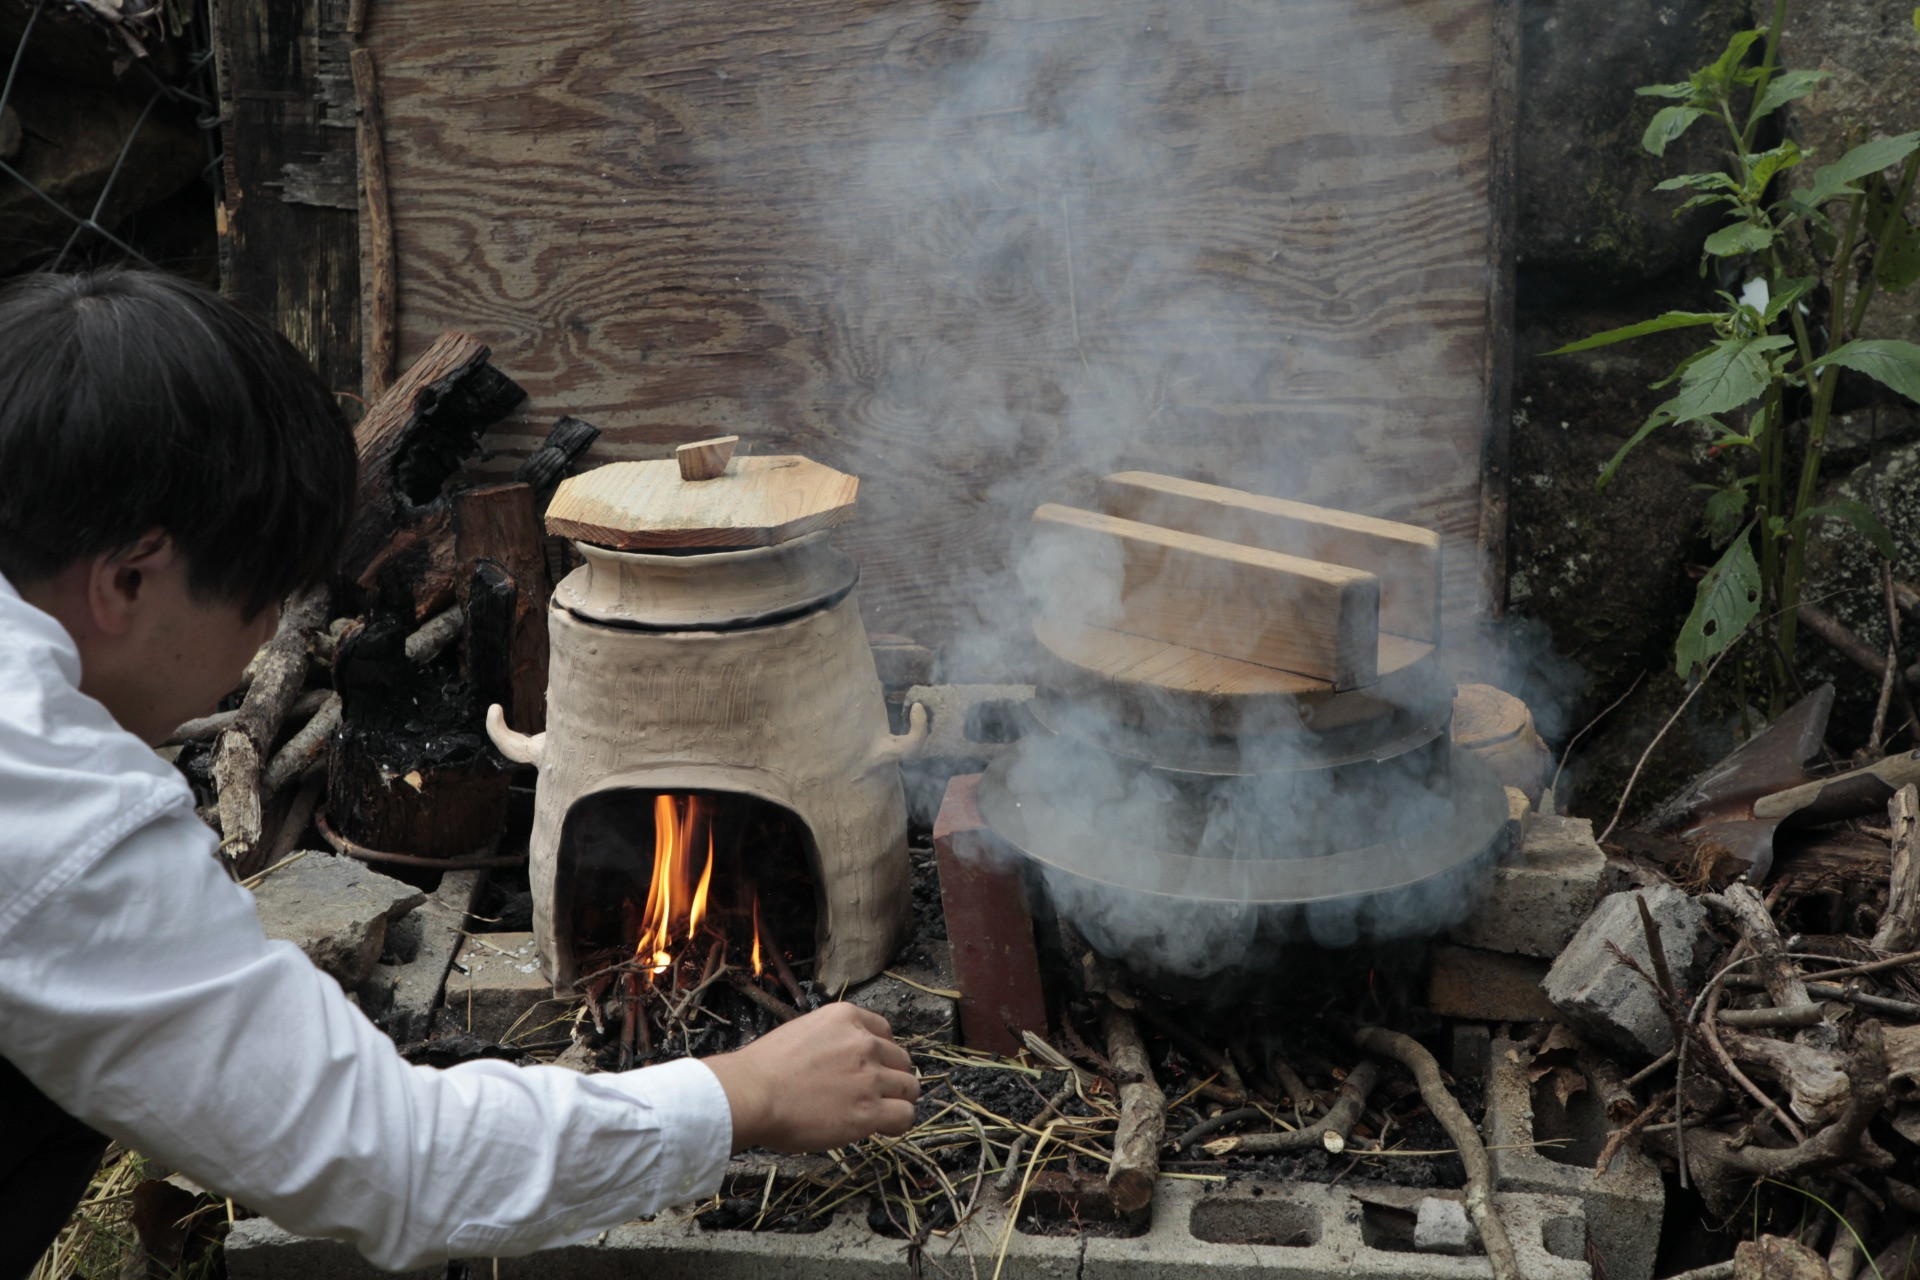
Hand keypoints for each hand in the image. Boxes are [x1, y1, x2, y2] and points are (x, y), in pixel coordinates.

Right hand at [704, 1002, 919, 1151]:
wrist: (752, 1093)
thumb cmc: (764, 1069)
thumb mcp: (802, 1031)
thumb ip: (830, 1040)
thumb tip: (839, 1059)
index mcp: (846, 1017)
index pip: (884, 1032)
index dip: (881, 1054)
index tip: (872, 1068)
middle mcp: (864, 1043)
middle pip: (901, 1060)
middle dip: (890, 1077)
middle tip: (872, 1094)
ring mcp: (870, 1077)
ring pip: (909, 1088)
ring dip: (897, 1100)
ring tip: (879, 1113)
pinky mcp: (870, 1111)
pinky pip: (905, 1115)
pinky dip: (898, 1123)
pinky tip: (884, 1128)